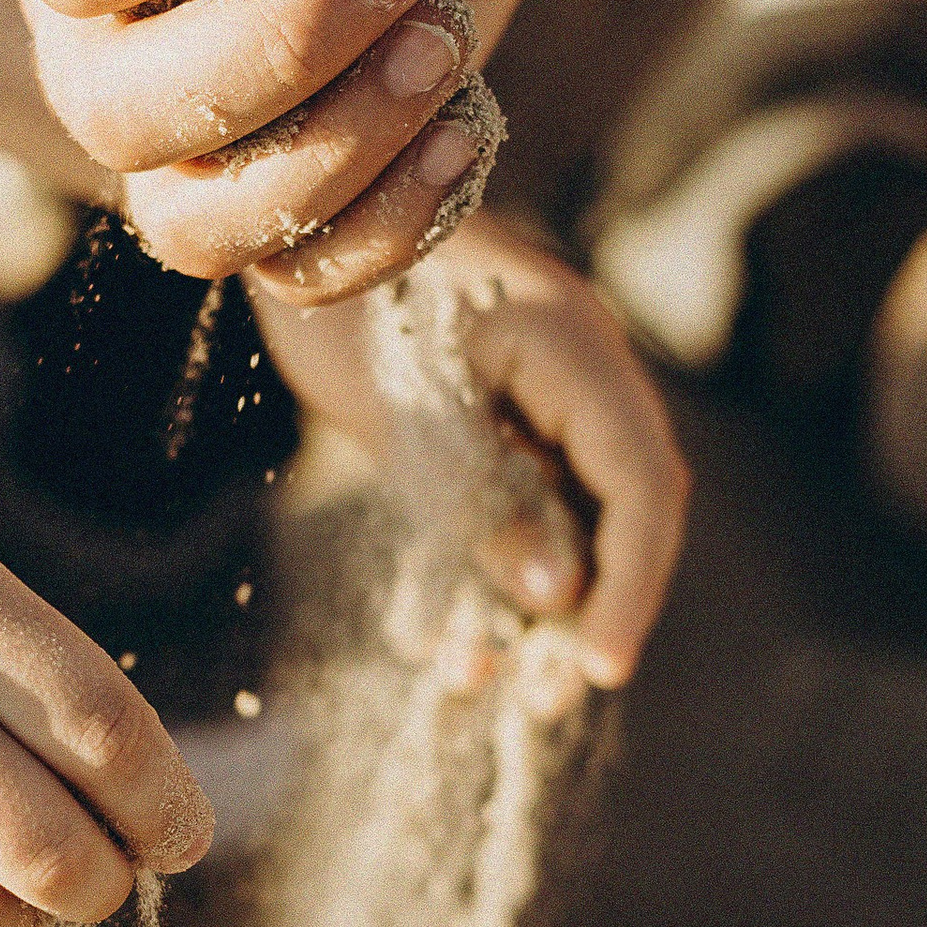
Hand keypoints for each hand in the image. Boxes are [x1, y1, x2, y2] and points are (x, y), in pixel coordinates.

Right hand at [0, 0, 569, 303]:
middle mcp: (84, 15)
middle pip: (124, 110)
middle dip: (286, 39)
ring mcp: (180, 111)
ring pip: (198, 219)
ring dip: (333, 149)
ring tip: (442, 37)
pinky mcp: (286, 171)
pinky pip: (297, 268)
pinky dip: (385, 223)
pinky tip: (467, 120)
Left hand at [250, 217, 687, 687]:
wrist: (285, 226)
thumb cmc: (342, 296)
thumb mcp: (405, 408)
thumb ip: (485, 498)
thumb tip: (557, 595)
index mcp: (575, 350)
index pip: (642, 484)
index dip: (631, 581)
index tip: (600, 664)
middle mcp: (571, 376)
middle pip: (617, 511)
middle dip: (586, 611)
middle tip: (545, 700)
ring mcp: (529, 396)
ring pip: (557, 520)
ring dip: (524, 608)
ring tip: (480, 682)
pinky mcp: (481, 419)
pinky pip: (502, 509)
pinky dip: (476, 573)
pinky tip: (437, 640)